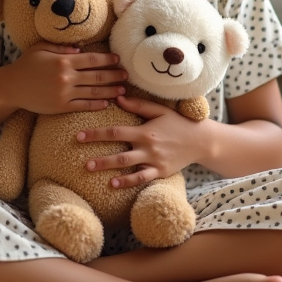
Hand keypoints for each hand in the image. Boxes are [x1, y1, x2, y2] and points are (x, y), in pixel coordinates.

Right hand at [4, 41, 126, 114]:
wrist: (11, 87)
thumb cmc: (26, 65)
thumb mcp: (41, 48)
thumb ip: (61, 47)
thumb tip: (80, 48)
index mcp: (64, 61)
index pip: (92, 60)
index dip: (108, 60)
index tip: (118, 60)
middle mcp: (66, 77)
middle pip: (97, 76)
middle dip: (114, 75)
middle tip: (126, 75)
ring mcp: (64, 93)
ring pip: (93, 92)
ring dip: (110, 91)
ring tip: (122, 90)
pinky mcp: (61, 107)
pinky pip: (83, 106)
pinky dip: (96, 105)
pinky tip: (106, 103)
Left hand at [76, 94, 208, 187]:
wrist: (202, 141)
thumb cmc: (178, 123)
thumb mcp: (160, 110)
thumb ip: (139, 104)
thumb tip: (118, 97)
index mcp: (146, 130)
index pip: (116, 131)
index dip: (96, 134)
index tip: (79, 136)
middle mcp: (149, 146)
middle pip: (119, 152)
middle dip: (99, 157)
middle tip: (82, 160)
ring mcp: (155, 161)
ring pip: (128, 166)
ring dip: (109, 169)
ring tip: (91, 170)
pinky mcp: (161, 172)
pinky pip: (142, 178)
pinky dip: (128, 182)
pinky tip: (114, 184)